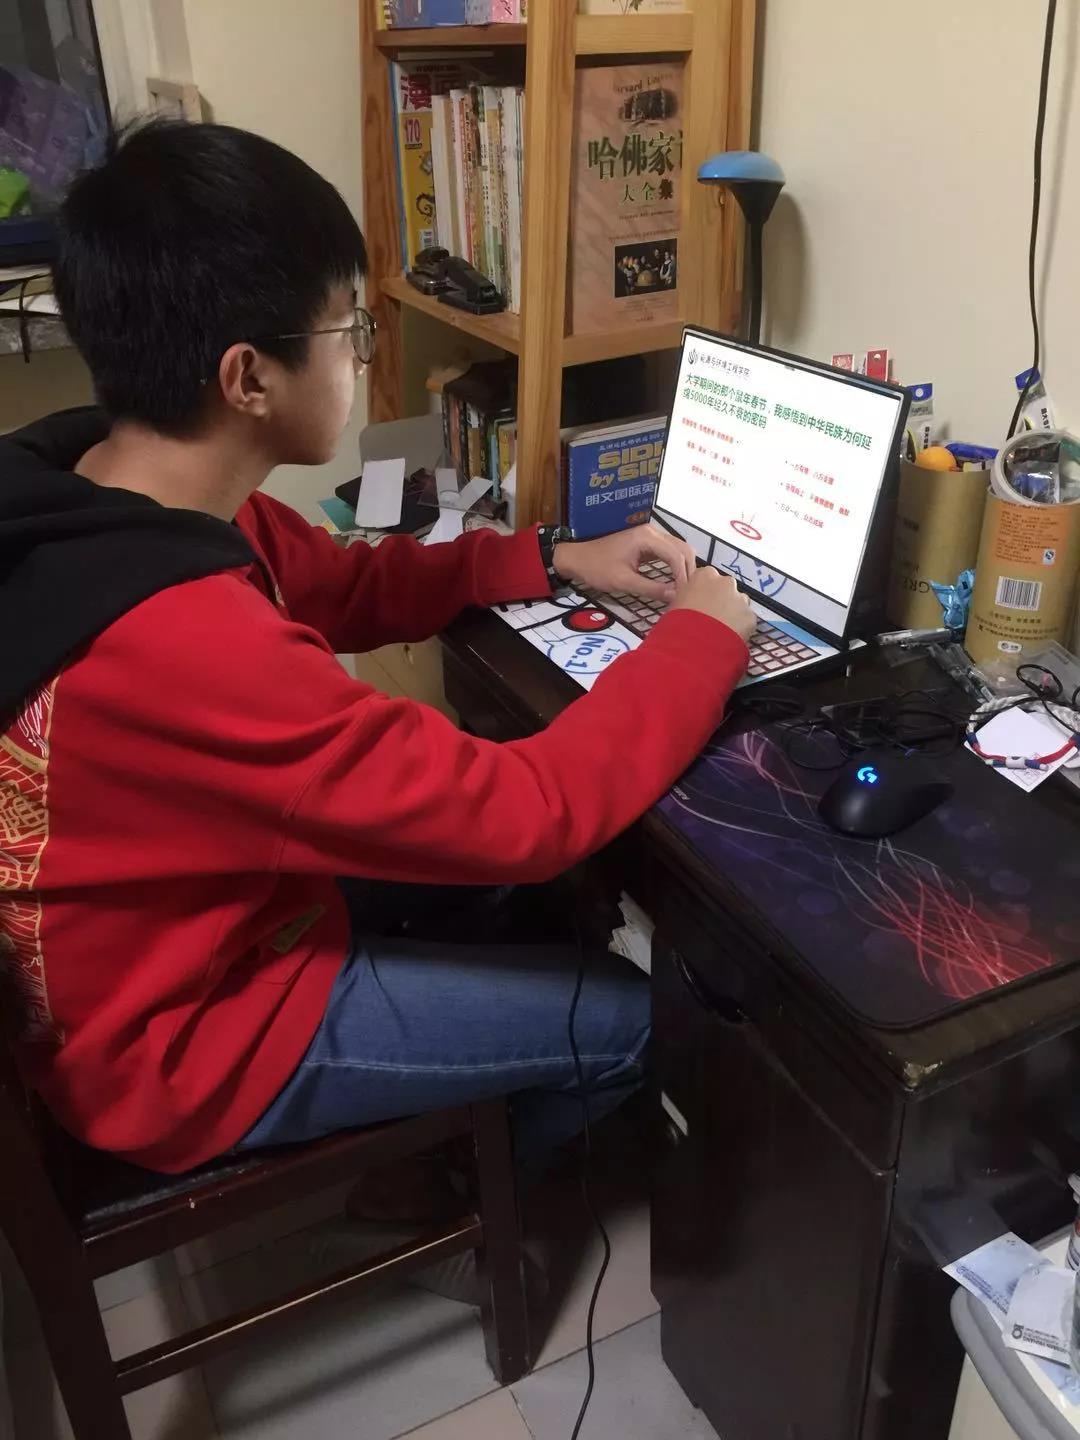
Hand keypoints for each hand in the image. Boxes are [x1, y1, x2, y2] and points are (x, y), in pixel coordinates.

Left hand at [551, 523, 694, 603]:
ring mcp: (650, 535)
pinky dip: (675, 564)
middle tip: (688, 593)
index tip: (685, 595)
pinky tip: (675, 581)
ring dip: (683, 567)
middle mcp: (652, 531)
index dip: (684, 576)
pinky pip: (668, 551)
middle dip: (688, 570)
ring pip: (677, 549)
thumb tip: (675, 596)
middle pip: (682, 548)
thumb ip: (651, 588)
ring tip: (683, 589)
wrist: (577, 558)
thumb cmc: (597, 569)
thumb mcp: (623, 581)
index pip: (676, 555)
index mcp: (646, 537)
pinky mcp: (647, 542)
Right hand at [671, 567, 756, 644]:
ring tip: (720, 630)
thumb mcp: (674, 603)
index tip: (700, 603)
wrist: (693, 645)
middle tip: (711, 617)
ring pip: (738, 604)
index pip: (707, 578)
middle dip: (721, 600)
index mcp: (705, 575)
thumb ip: (685, 595)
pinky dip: (740, 628)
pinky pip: (746, 621)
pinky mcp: (750, 616)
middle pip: (726, 589)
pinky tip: (729, 637)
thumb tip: (685, 597)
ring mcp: (740, 599)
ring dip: (732, 613)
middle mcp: (725, 582)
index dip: (703, 592)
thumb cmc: (678, 623)